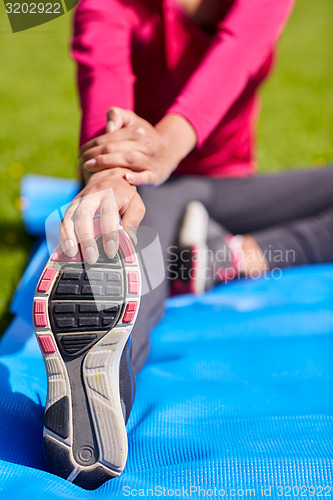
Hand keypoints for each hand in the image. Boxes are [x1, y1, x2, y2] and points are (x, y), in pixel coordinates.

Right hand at [59, 168, 144, 264]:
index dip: (109, 233)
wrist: (108, 175)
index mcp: (110, 194)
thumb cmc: (123, 193)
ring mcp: (78, 201)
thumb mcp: (135, 204)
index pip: (108, 214)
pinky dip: (63, 236)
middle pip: (84, 215)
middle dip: (86, 238)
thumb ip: (132, 222)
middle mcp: (91, 196)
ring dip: (69, 237)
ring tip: (72, 253)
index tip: (111, 251)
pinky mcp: (71, 207)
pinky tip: (66, 249)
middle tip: (91, 257)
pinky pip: (63, 222)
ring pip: (69, 218)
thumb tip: (130, 242)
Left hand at [79, 108, 196, 186]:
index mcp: (137, 131)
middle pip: (115, 148)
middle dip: (95, 155)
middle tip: (80, 162)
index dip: (92, 145)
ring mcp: (151, 160)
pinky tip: (126, 177)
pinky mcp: (156, 175)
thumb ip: (117, 116)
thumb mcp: (132, 120)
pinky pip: (147, 176)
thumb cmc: (143, 136)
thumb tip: (109, 128)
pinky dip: (137, 177)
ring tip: (89, 167)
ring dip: (106, 164)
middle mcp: (145, 144)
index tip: (80, 153)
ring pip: (128, 160)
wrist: (169, 150)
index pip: (109, 138)